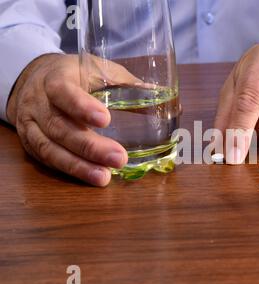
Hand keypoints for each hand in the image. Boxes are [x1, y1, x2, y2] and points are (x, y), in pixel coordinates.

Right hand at [6, 54, 135, 185]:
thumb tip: (168, 103)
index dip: (81, 106)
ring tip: (104, 177)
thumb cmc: (75, 74)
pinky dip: (70, 170)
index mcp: (55, 78)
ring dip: (79, 166)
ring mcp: (31, 126)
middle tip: (119, 158)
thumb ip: (127, 85)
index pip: (63, 91)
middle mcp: (38, 103)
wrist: (32, 79)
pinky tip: (91, 177)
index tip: (105, 120)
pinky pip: (48, 160)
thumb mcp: (98, 69)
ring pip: (50, 149)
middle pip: (60, 127)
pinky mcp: (31, 144)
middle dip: (90, 146)